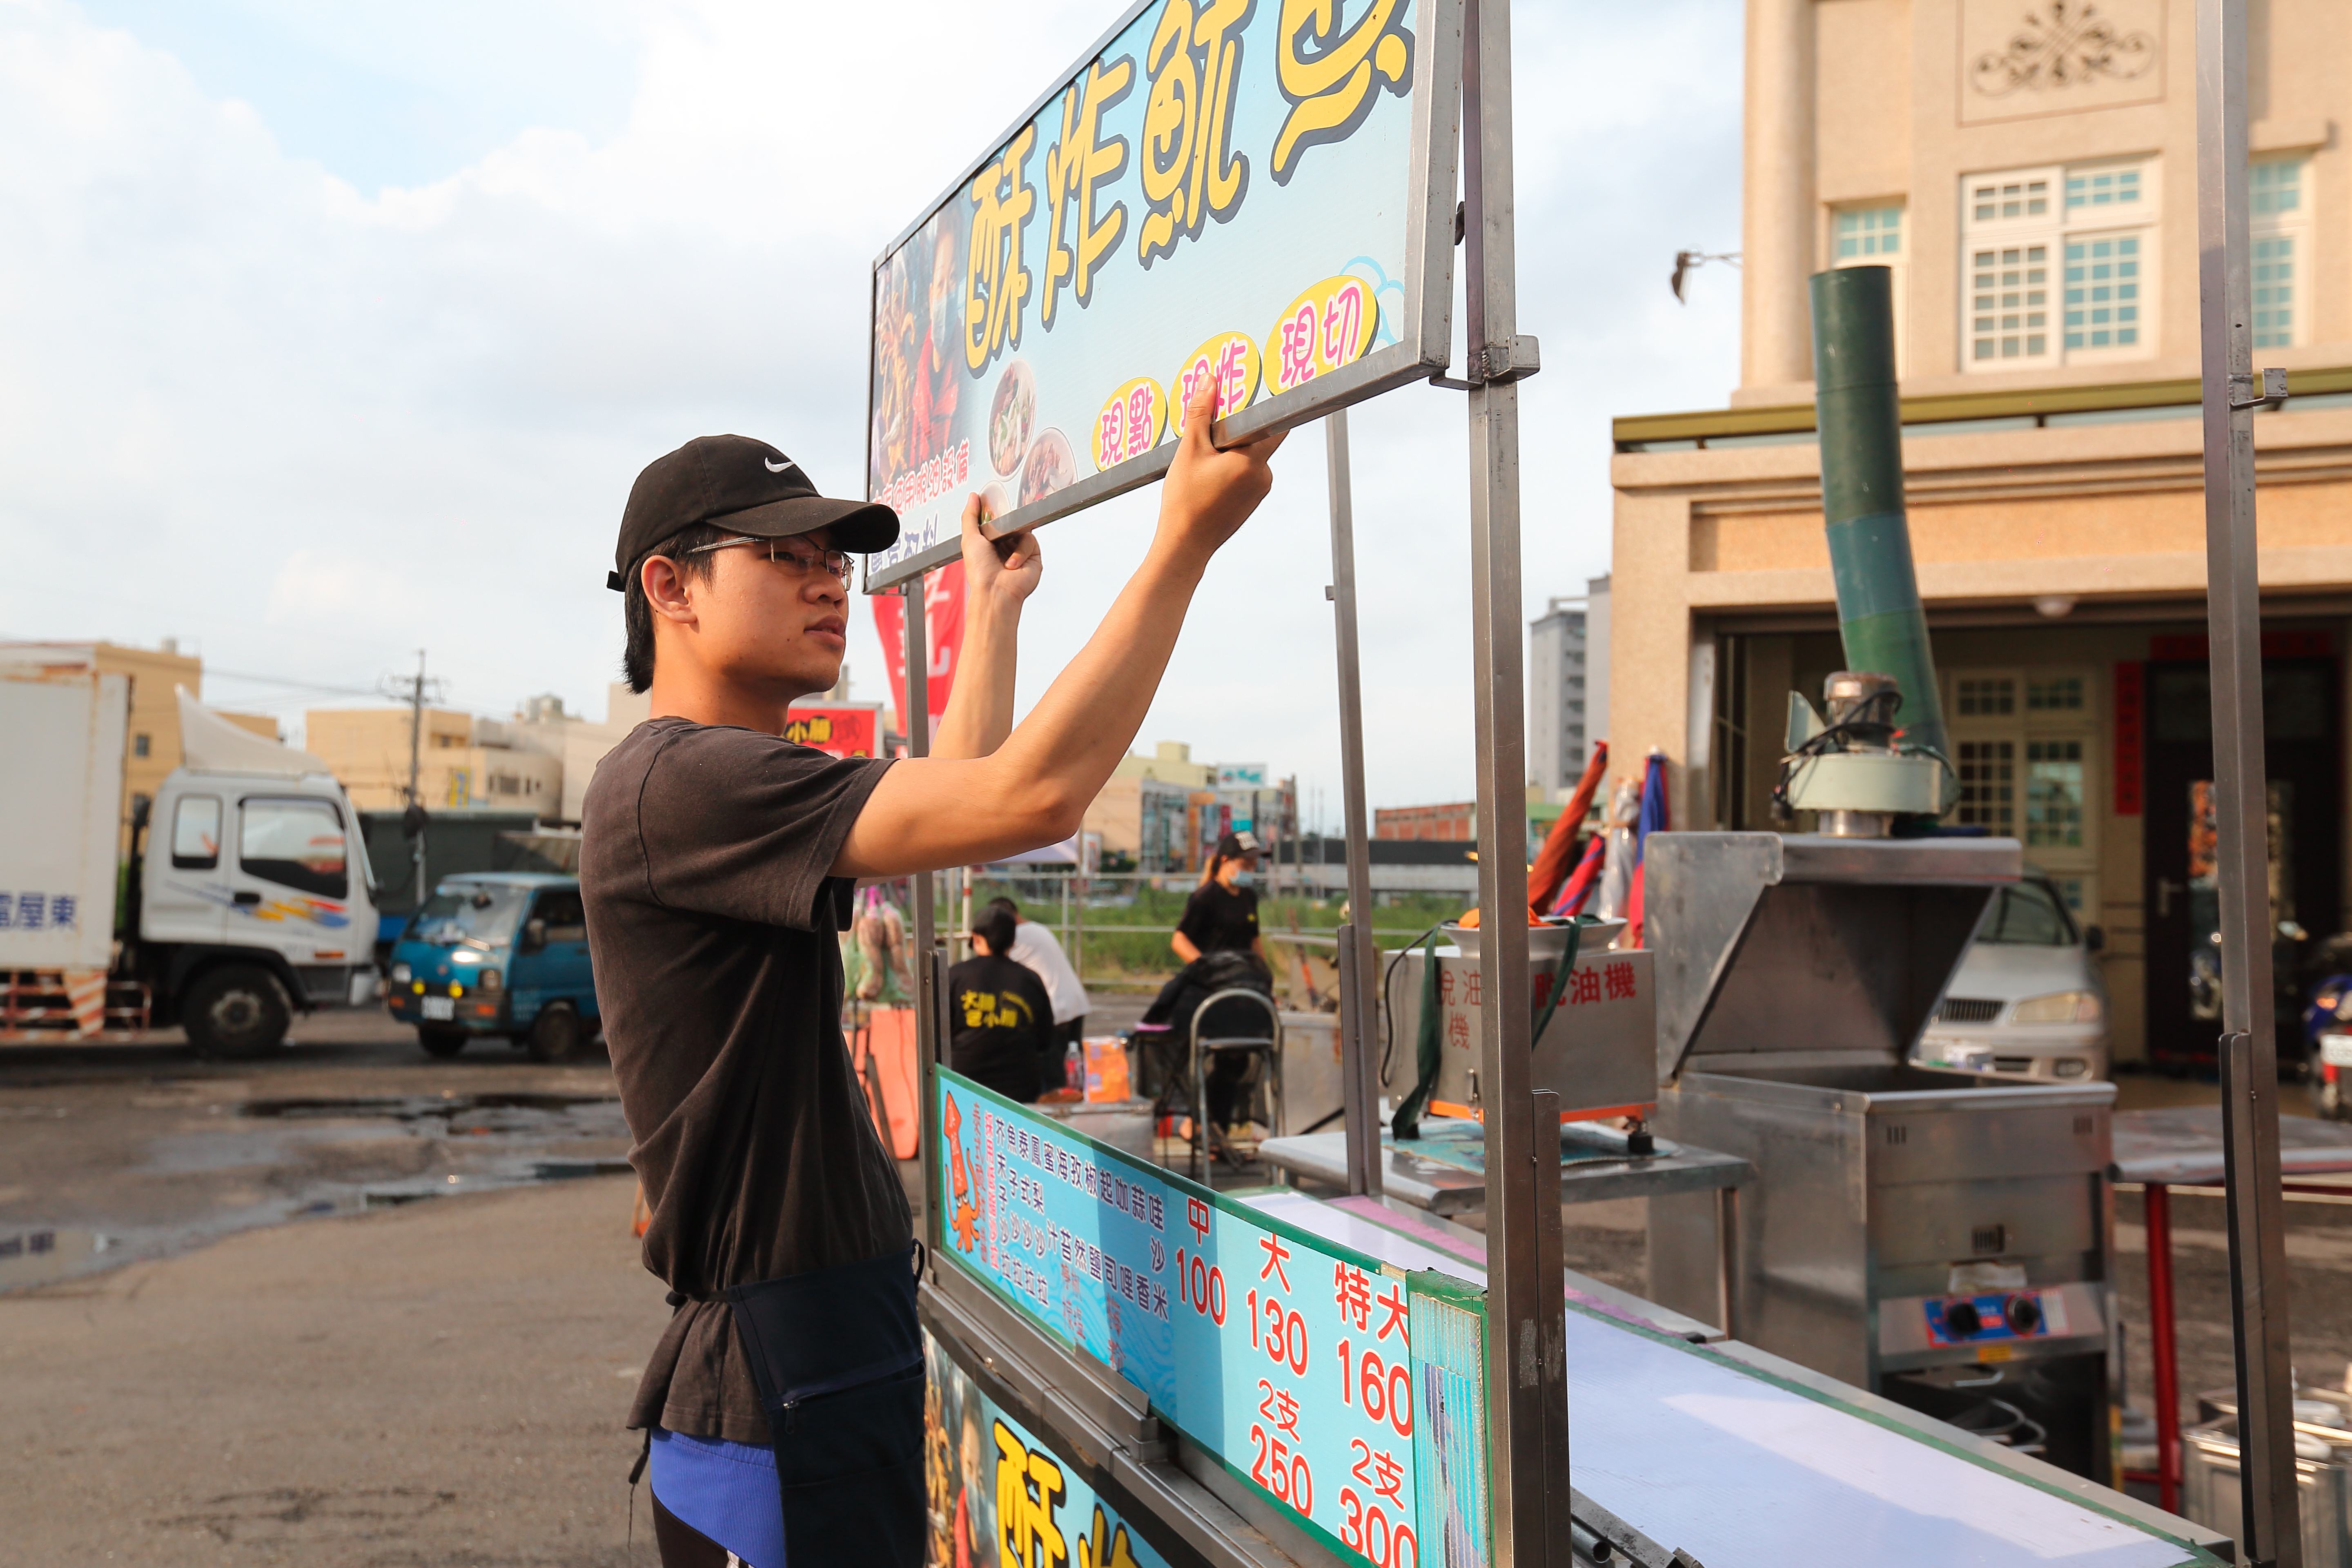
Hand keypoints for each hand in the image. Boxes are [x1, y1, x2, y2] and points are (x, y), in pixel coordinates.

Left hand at [959, 492, 1042, 609]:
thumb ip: (970, 516)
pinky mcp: (1033, 558)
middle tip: (1000, 530)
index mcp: (989, 542)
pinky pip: (1030, 542)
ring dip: (1012, 544)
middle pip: (1011, 524)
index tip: (993, 507)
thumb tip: (973, 497)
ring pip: (1022, 531)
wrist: (996, 591)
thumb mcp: (969, 538)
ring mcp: (1020, 552)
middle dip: (1006, 525)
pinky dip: (1021, 553)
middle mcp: (1005, 546)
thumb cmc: (980, 571)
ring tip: (1005, 561)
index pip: (995, 521)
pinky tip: (1013, 565)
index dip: (995, 514)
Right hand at [1156, 375, 1284, 565]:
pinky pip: (1245, 474)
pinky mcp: (1251, 502)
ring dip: (1230, 451)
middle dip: (1235, 430)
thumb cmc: (1185, 501)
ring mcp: (1259, 490)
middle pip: (1258, 438)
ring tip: (1202, 460)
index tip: (1256, 391)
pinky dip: (1230, 468)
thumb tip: (1209, 380)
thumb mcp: (1189, 451)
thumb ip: (1200, 412)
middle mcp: (1263, 475)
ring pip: (1250, 457)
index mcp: (1252, 461)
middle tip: (1210, 428)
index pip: (1274, 422)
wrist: (1184, 545)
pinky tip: (1206, 477)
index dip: (1264, 405)